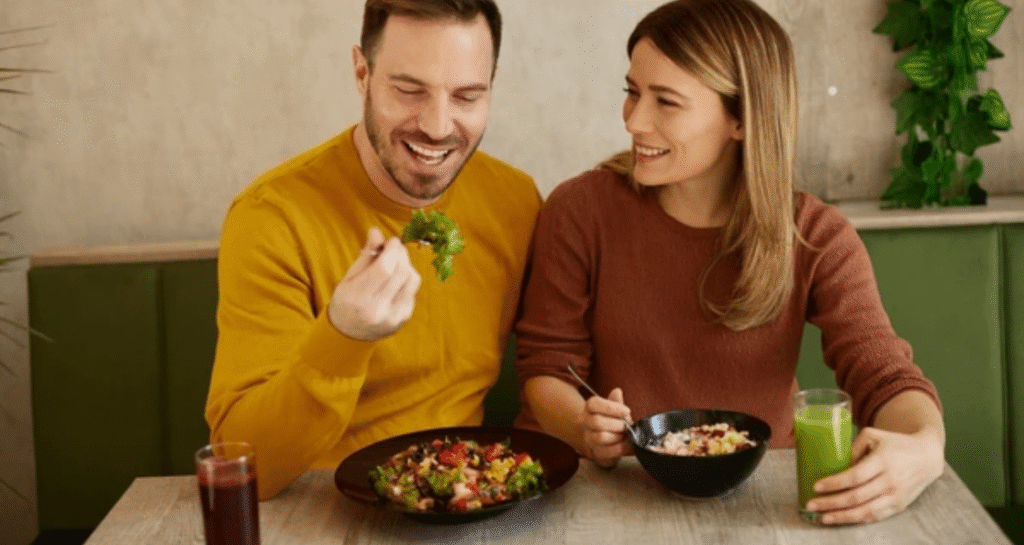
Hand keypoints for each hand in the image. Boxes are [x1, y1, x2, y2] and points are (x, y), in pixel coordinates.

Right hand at [328, 227, 421, 340]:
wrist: (348, 334)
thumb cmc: (346, 302)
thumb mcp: (349, 278)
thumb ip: (366, 255)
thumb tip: (376, 231)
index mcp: (358, 298)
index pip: (384, 269)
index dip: (393, 250)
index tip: (392, 241)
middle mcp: (377, 310)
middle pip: (401, 272)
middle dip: (401, 254)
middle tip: (394, 248)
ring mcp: (393, 317)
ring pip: (412, 280)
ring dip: (407, 265)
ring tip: (395, 264)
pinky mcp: (404, 319)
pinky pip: (413, 291)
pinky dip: (407, 280)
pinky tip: (396, 281)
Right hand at [579, 388, 632, 467]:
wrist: (612, 442)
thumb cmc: (615, 422)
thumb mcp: (618, 409)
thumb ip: (617, 402)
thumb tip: (617, 391)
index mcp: (590, 407)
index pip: (594, 404)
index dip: (611, 408)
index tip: (627, 411)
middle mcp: (585, 422)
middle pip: (597, 422)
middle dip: (617, 424)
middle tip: (626, 426)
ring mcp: (588, 438)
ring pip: (601, 437)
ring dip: (617, 437)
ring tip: (625, 436)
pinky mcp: (594, 452)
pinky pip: (606, 451)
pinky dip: (619, 448)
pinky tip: (625, 445)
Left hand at [804, 426, 943, 524]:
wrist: (927, 456)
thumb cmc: (896, 443)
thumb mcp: (874, 435)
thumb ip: (853, 446)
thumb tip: (835, 463)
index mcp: (883, 461)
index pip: (855, 476)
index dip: (834, 483)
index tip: (816, 486)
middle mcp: (890, 480)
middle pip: (856, 497)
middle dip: (830, 503)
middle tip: (810, 504)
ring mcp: (896, 496)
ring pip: (865, 511)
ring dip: (841, 516)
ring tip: (822, 517)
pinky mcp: (899, 506)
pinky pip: (875, 517)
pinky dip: (857, 520)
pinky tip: (841, 519)